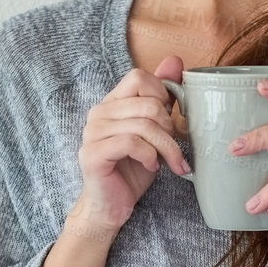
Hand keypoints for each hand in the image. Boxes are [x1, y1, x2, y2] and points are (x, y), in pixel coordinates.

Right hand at [70, 57, 191, 239]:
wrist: (113, 206)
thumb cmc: (133, 169)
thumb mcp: (155, 130)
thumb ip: (162, 98)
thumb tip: (175, 60)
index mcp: (112, 103)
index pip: (139, 76)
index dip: (162, 95)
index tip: (170, 121)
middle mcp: (98, 113)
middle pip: (147, 103)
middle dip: (169, 128)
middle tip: (172, 148)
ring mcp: (92, 133)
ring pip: (143, 125)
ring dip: (165, 147)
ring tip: (169, 162)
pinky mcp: (92, 154)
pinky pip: (131, 143)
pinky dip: (149, 155)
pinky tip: (151, 166)